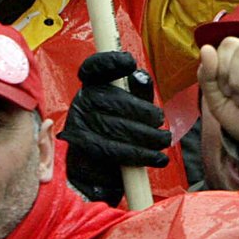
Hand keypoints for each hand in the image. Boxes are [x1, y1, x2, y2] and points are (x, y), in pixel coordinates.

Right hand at [59, 51, 168, 205]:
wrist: (99, 176)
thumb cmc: (121, 135)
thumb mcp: (132, 110)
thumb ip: (138, 93)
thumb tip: (140, 75)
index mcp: (91, 88)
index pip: (93, 68)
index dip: (108, 61)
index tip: (129, 62)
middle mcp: (79, 105)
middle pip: (112, 101)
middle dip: (144, 115)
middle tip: (163, 129)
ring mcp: (75, 129)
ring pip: (113, 129)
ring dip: (145, 138)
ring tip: (163, 143)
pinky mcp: (77, 153)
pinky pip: (111, 152)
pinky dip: (137, 157)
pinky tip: (155, 159)